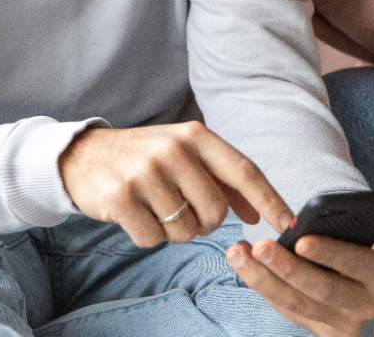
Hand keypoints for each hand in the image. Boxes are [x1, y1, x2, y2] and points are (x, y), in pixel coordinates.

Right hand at [58, 122, 292, 247]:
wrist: (85, 155)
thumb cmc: (146, 157)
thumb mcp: (185, 154)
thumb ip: (222, 179)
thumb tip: (257, 214)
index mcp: (196, 135)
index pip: (244, 170)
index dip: (269, 199)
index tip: (288, 223)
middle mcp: (174, 148)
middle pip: (216, 212)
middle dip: (205, 222)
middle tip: (181, 208)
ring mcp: (146, 171)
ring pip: (186, 230)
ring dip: (174, 230)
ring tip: (154, 206)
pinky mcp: (121, 196)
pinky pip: (153, 239)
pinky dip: (148, 235)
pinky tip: (135, 213)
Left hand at [225, 209, 373, 336]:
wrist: (368, 269)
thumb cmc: (371, 235)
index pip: (357, 263)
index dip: (330, 253)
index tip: (301, 240)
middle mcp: (369, 304)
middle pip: (323, 289)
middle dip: (288, 268)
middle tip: (260, 245)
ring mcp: (345, 321)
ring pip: (298, 303)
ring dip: (263, 279)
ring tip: (237, 252)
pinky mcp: (324, 330)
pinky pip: (289, 310)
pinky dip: (265, 288)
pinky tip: (244, 266)